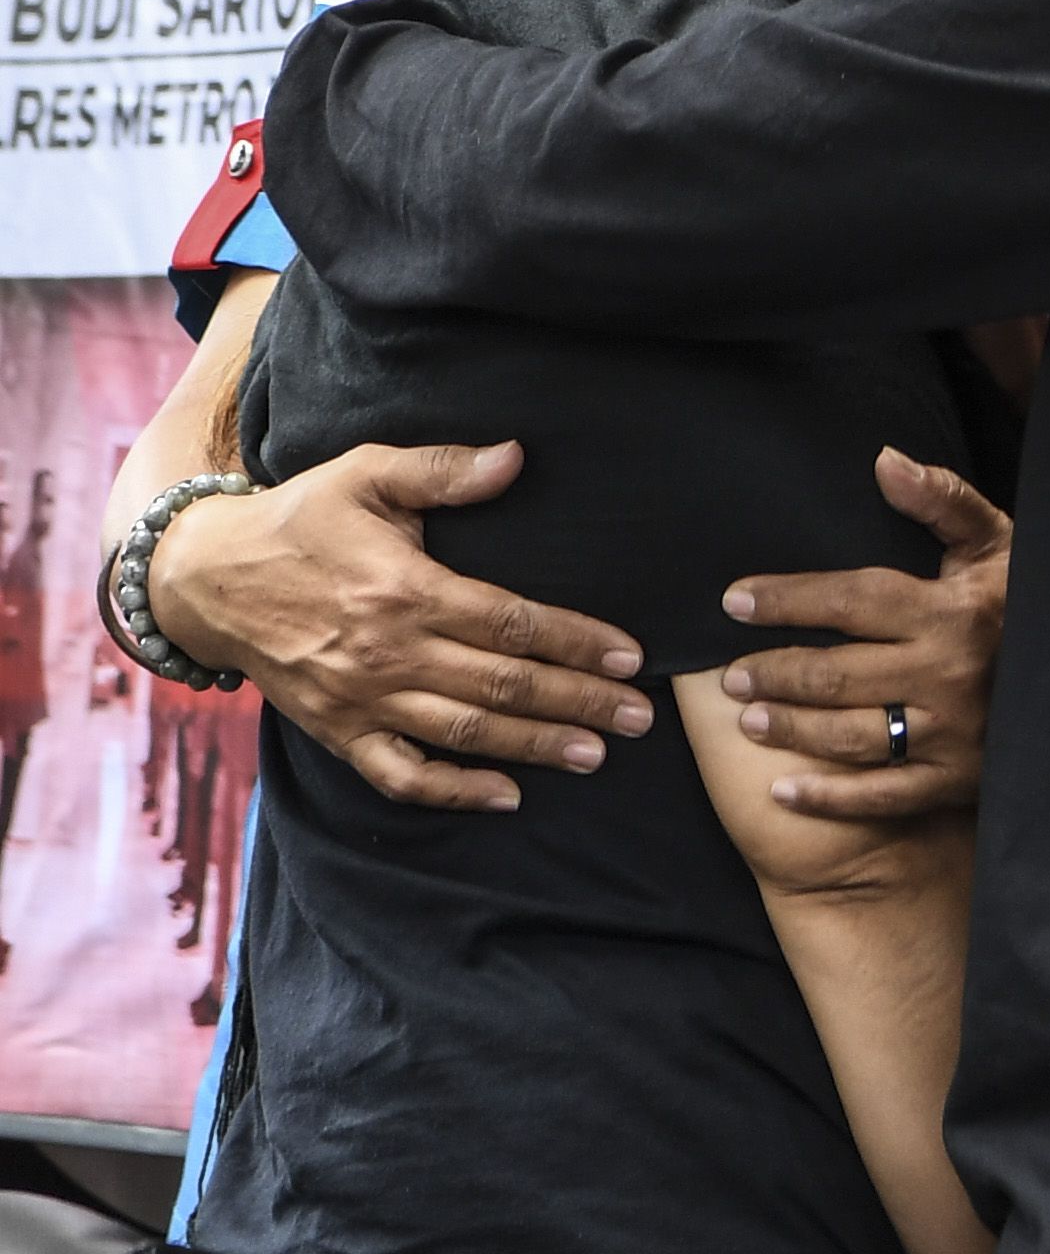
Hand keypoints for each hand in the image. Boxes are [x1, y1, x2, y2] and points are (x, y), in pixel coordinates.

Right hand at [146, 442, 651, 812]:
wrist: (205, 579)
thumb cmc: (299, 519)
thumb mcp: (366, 473)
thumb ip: (442, 472)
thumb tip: (517, 457)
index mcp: (405, 590)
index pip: (513, 624)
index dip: (577, 642)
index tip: (630, 656)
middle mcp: (388, 653)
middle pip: (502, 686)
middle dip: (578, 702)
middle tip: (640, 716)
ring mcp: (361, 700)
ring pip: (463, 733)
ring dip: (534, 746)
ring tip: (596, 754)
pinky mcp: (336, 732)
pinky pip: (399, 776)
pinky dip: (453, 791)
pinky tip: (506, 796)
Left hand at [716, 450, 1008, 819]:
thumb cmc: (1024, 601)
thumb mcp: (996, 543)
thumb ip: (941, 501)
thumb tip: (884, 461)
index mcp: (954, 611)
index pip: (854, 600)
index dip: (790, 599)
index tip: (735, 601)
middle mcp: (950, 673)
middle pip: (840, 673)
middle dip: (776, 672)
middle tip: (731, 674)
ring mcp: (954, 732)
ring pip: (852, 736)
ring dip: (792, 729)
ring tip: (749, 718)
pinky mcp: (958, 779)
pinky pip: (883, 796)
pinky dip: (829, 799)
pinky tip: (782, 792)